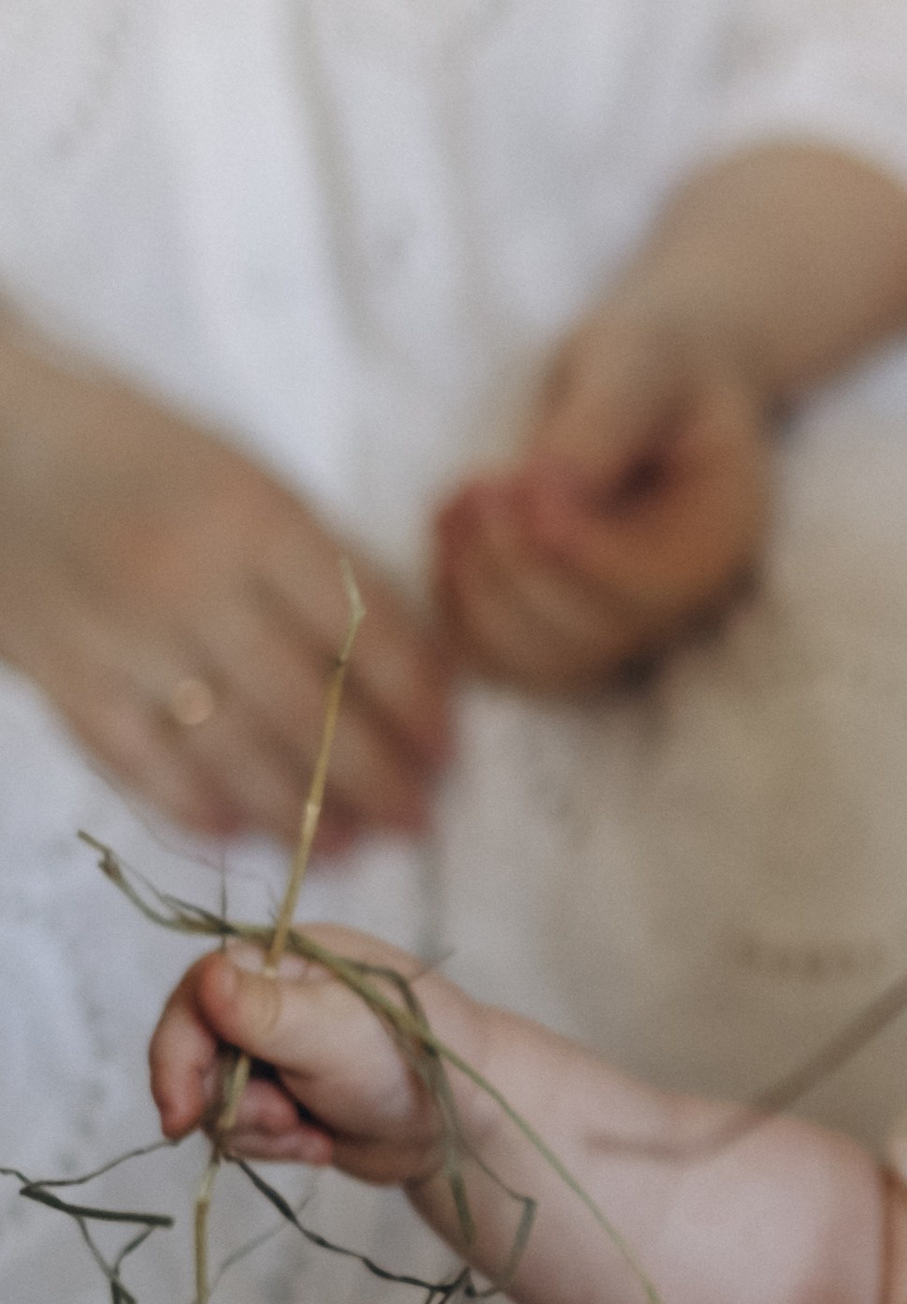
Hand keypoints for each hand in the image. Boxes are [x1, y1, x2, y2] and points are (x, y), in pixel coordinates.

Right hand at [0, 329, 448, 843]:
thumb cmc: (145, 456)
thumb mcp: (249, 481)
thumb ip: (324, 568)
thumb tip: (418, 666)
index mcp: (255, 518)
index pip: (361, 632)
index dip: (415, 703)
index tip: (447, 751)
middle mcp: (190, 580)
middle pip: (304, 708)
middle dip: (373, 777)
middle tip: (416, 821)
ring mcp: (121, 635)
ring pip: (229, 750)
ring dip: (296, 813)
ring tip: (344, 847)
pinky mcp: (63, 676)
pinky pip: (141, 763)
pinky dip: (197, 807)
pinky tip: (243, 833)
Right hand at [148, 934, 454, 1189]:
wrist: (467, 1123)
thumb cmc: (415, 1056)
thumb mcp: (335, 1030)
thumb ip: (265, 1010)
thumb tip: (205, 976)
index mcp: (280, 959)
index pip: (193, 998)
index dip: (176, 1057)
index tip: (178, 1114)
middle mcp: (268, 1000)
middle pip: (194, 1057)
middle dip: (231, 1102)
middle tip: (285, 1120)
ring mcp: (274, 1053)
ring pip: (215, 1102)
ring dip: (258, 1130)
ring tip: (312, 1132)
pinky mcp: (283, 1100)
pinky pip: (244, 1131)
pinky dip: (276, 1146)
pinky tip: (322, 1146)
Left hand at [434, 313, 771, 691]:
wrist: (647, 384)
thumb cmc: (651, 363)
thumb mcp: (638, 364)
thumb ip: (600, 424)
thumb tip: (543, 489)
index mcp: (718, 542)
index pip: (646, 589)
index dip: (571, 550)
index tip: (509, 482)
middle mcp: (679, 606)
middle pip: (590, 639)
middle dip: (515, 568)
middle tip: (478, 485)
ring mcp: (622, 630)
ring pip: (539, 662)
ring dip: (478, 590)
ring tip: (461, 501)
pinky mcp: (566, 632)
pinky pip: (501, 659)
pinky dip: (457, 607)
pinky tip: (451, 532)